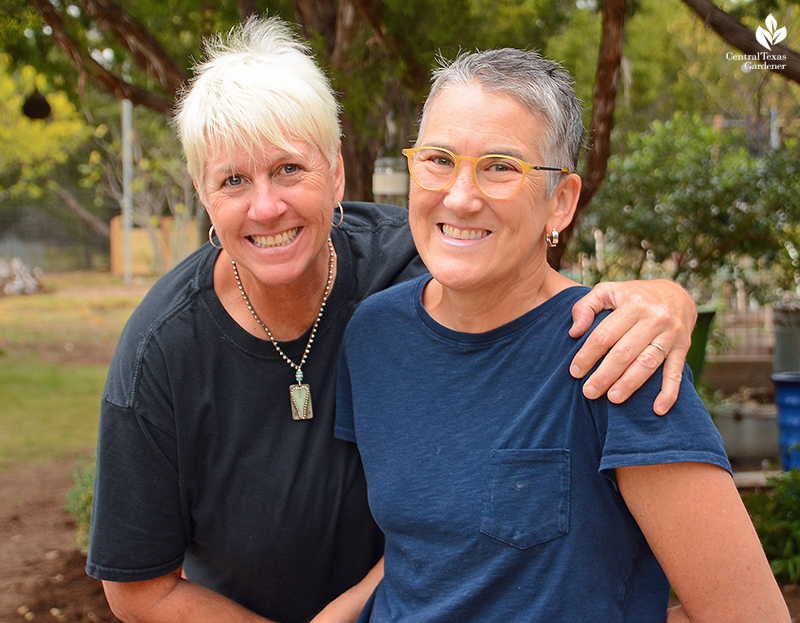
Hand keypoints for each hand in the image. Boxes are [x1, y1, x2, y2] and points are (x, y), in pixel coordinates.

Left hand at [568, 279, 695, 414]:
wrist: (677, 293)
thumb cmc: (633, 296)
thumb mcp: (607, 291)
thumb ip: (585, 307)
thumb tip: (574, 332)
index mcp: (632, 304)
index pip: (605, 334)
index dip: (588, 355)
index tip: (575, 372)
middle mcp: (654, 318)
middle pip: (625, 352)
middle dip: (605, 374)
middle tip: (589, 392)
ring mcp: (671, 334)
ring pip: (648, 363)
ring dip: (630, 384)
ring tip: (612, 399)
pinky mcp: (683, 347)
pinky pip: (676, 372)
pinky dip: (669, 393)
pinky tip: (658, 410)